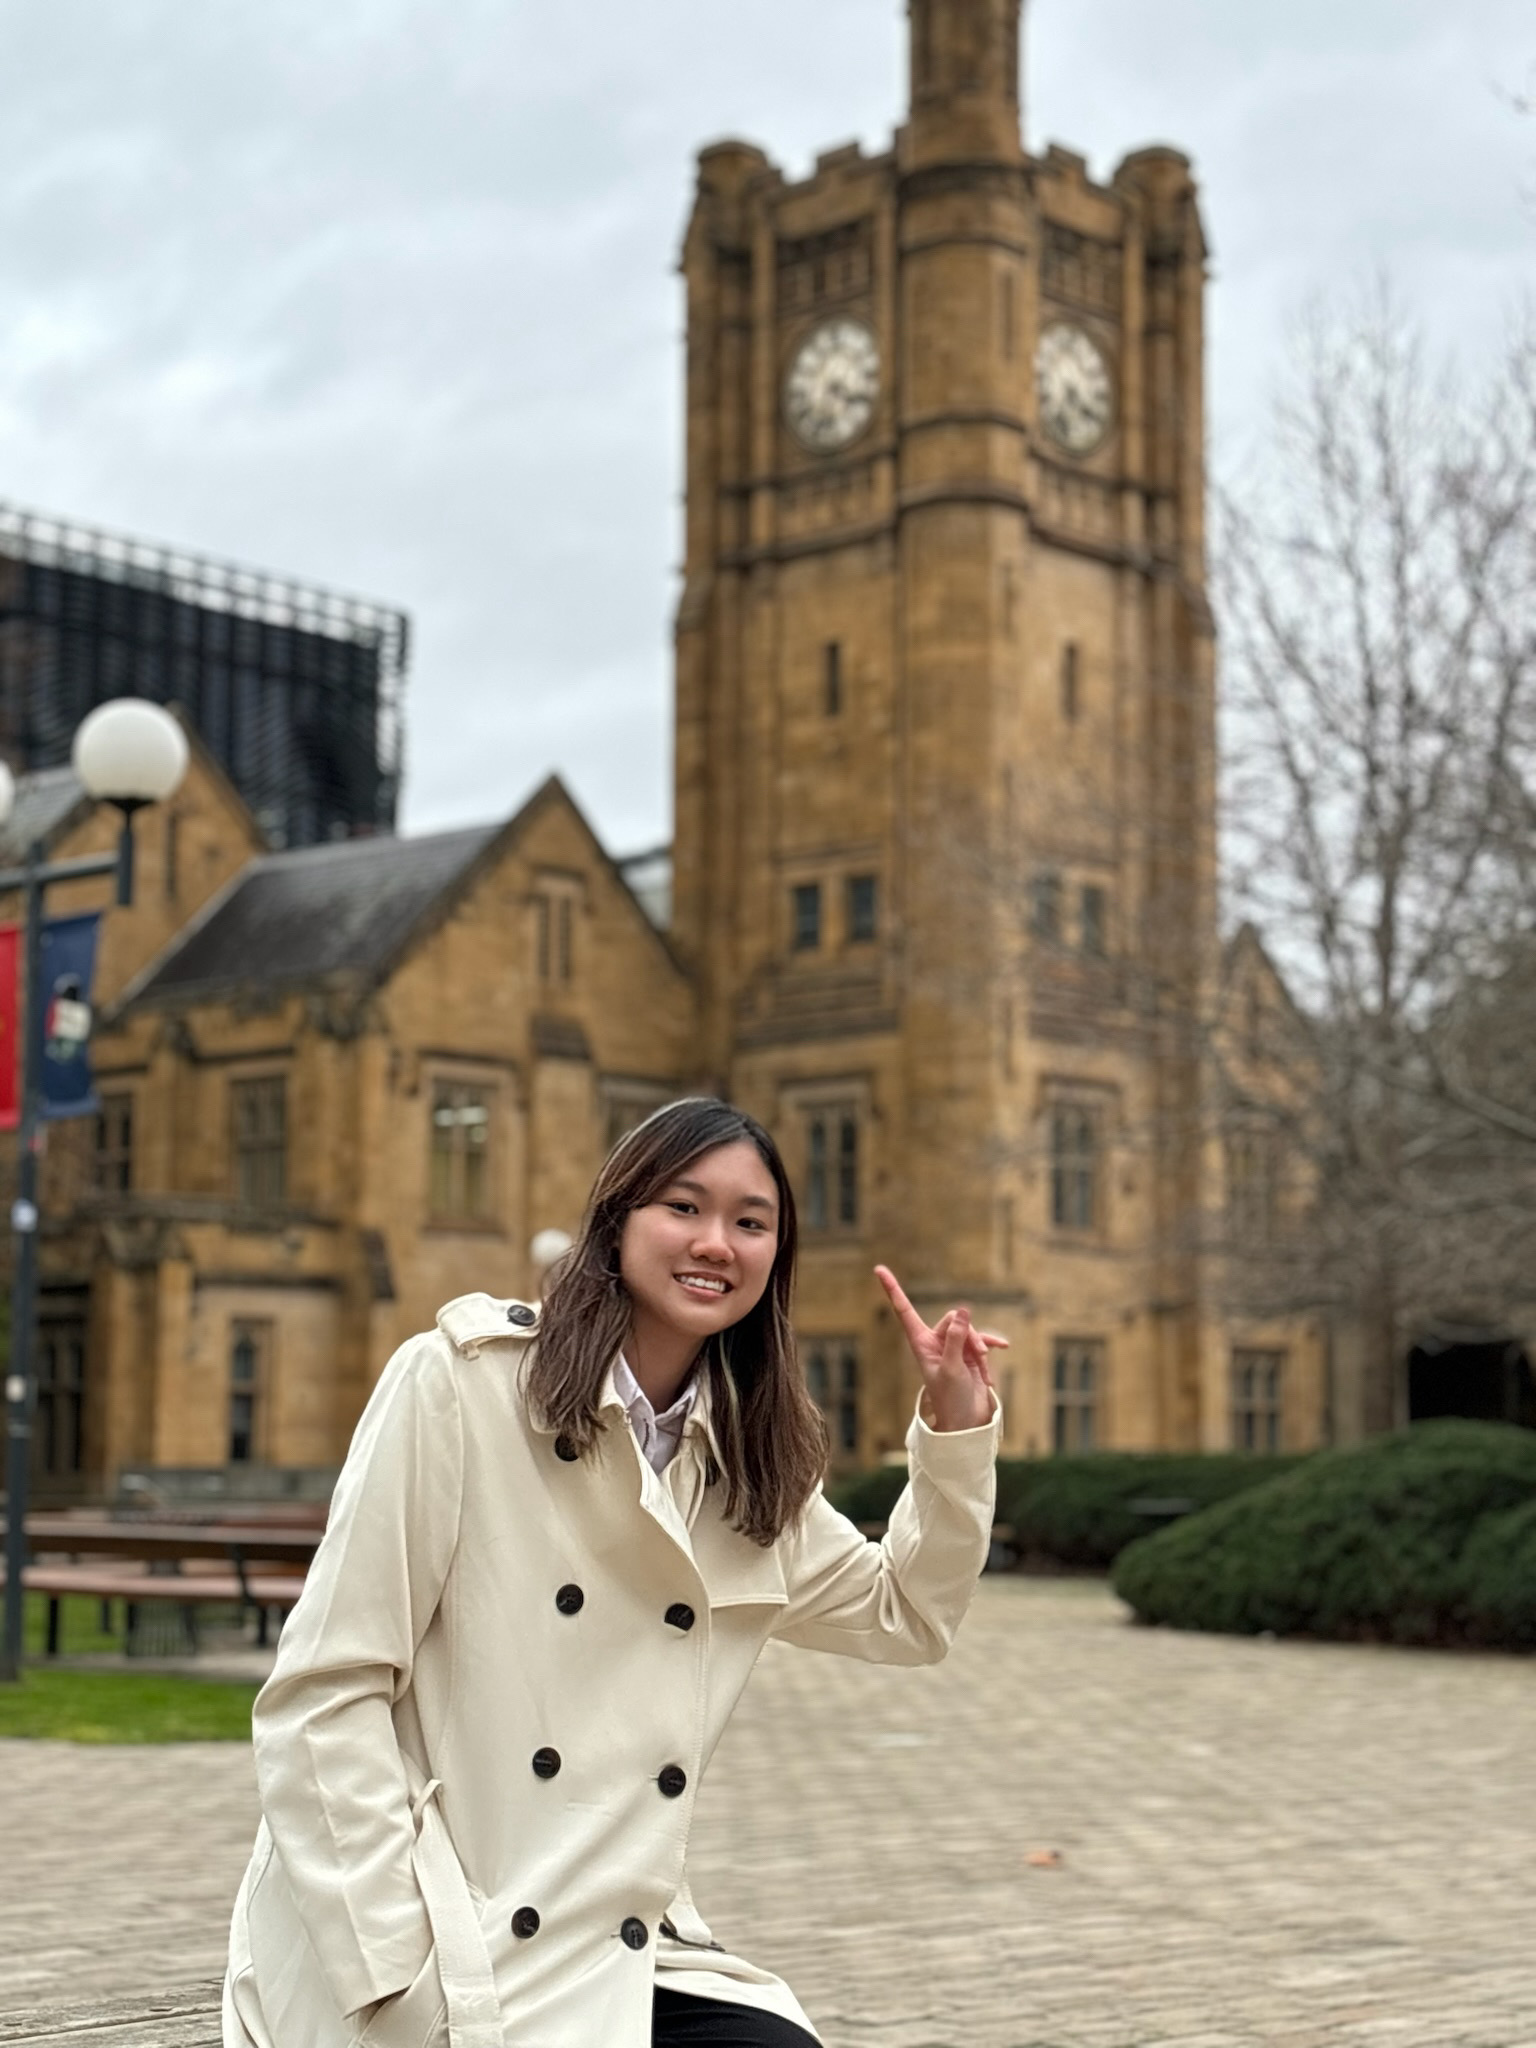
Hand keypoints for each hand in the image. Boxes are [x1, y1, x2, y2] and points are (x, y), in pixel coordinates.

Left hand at [874, 1265, 1005, 1432]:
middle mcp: (934, 1343)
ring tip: (985, 1366)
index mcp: (921, 1344)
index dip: (893, 1290)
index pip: (904, 1310)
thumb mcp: (953, 1367)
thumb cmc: (951, 1398)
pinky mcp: (969, 1354)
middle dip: (970, 1334)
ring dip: (980, 1345)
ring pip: (969, 1330)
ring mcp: (952, 1348)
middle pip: (952, 1319)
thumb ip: (957, 1338)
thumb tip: (962, 1310)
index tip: (878, 1269)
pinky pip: (981, 1340)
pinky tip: (1002, 1348)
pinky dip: (990, 1345)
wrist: (966, 1422)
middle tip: (980, 1355)